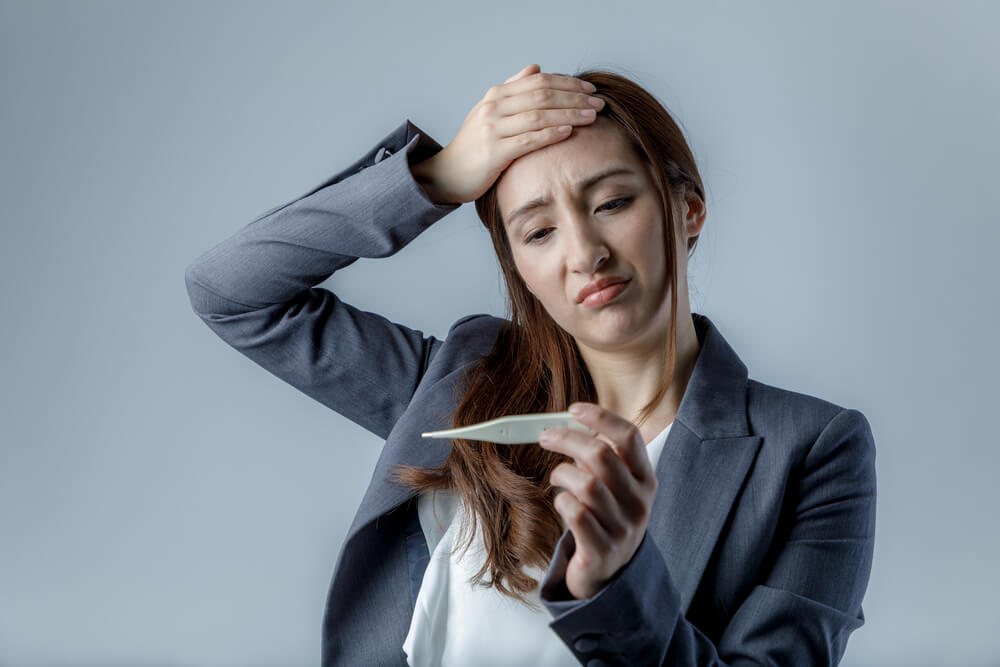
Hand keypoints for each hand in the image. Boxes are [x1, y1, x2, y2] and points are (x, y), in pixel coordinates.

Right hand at [413, 63, 604, 204]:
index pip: (539, 81)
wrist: (447, 173)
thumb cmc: (474, 145)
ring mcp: (492, 129)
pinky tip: (568, 132)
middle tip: (598, 103)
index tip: (590, 89)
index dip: (568, 83)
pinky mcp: (493, 152)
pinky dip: (550, 134)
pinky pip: (527, 140)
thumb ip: (513, 89)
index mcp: (496, 95)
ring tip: (592, 116)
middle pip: (543, 95)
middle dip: (575, 98)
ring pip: (538, 115)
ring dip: (569, 114)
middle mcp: (494, 107)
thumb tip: (536, 68)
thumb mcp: (491, 112)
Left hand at [538, 402, 658, 599]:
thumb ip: (599, 459)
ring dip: (562, 474)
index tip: (574, 409)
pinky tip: (562, 503)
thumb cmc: (607, 518)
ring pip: (587, 484)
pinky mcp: (601, 550)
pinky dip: (562, 502)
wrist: (612, 574)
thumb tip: (567, 426)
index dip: (601, 418)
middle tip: (545, 436)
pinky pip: (576, 514)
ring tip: (557, 478)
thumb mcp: (614, 487)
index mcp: (646, 479)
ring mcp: (623, 528)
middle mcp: (639, 502)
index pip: (629, 437)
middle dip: (568, 439)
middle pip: (602, 456)